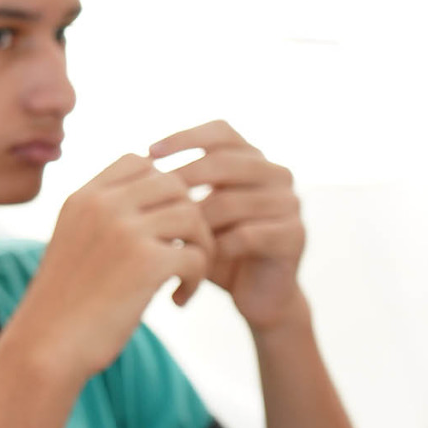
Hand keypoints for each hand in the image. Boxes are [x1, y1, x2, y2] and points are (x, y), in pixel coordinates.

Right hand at [8, 154, 213, 375]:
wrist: (46, 348)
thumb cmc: (63, 304)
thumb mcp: (73, 243)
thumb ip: (104, 217)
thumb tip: (157, 199)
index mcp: (82, 197)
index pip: (138, 161)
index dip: (161, 186)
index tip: (162, 224)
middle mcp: (102, 205)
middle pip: (173, 183)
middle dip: (188, 215)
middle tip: (184, 251)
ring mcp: (125, 231)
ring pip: (193, 215)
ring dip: (200, 247)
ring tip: (184, 278)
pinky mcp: (147, 263)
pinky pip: (197, 255)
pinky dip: (197, 279)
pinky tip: (178, 300)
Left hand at [151, 120, 305, 330]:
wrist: (256, 295)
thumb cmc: (216, 248)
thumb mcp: (195, 212)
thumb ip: (177, 185)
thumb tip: (132, 160)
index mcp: (253, 159)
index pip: (221, 131)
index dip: (184, 137)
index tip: (148, 153)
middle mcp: (276, 174)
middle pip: (225, 162)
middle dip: (182, 179)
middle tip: (151, 200)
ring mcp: (290, 203)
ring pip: (231, 202)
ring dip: (195, 222)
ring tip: (167, 239)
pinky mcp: (294, 236)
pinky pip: (246, 235)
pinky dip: (215, 248)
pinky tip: (194, 261)